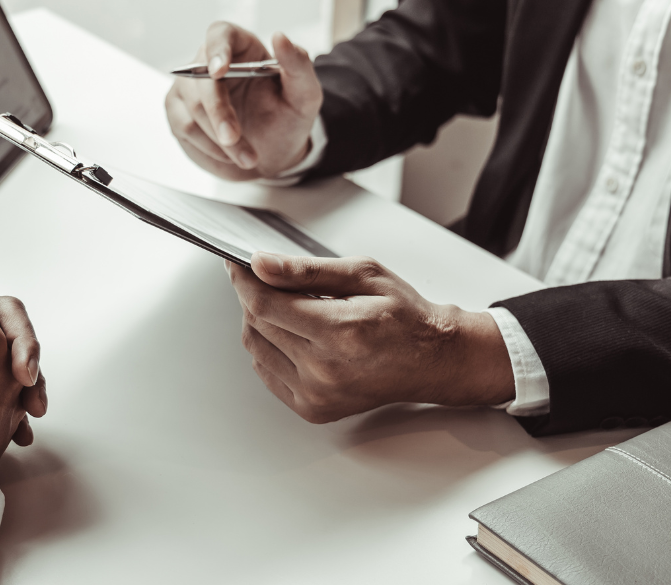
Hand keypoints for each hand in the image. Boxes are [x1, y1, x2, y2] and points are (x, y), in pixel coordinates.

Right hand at [165, 22, 322, 179]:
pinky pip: (183, 127)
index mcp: (240, 47)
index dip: (216, 50)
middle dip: (218, 112)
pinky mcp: (178, 113)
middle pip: (201, 78)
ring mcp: (189, 87)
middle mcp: (208, 62)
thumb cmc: (286, 118)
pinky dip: (208, 147)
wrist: (274, 152)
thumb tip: (280, 37)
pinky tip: (228, 155)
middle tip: (234, 138)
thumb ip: (299, 66)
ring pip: (192, 108)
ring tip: (247, 157)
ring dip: (219, 139)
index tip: (219, 71)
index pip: (220, 34)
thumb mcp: (305, 95)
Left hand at [226, 253, 513, 422]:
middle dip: (253, 295)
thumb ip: (307, 270)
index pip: (265, 303)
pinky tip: (291, 334)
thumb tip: (262, 264)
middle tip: (266, 278)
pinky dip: (269, 348)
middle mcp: (325, 369)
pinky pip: (267, 372)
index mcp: (340, 332)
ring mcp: (317, 394)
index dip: (243, 279)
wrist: (433, 360)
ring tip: (286, 306)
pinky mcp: (313, 408)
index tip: (237, 263)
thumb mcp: (362, 275)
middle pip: (257, 325)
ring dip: (260, 322)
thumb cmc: (406, 316)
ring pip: (256, 349)